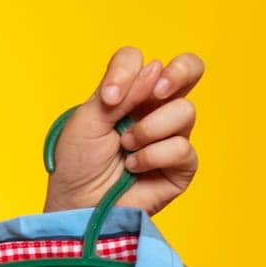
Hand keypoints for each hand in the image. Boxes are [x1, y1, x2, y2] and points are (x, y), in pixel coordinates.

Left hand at [44, 48, 202, 215]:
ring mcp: (171, 136)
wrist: (78, 204)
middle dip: (178, 73)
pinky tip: (134, 168)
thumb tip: (155, 69)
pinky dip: (153, 156)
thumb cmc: (77, 164)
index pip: (142, 62)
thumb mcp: (86, 119)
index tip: (109, 97)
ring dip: (149, 130)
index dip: (129, 71)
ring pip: (185, 110)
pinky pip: (182, 147)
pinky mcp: (181, 166)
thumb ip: (118, 91)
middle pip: (188, 69)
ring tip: (126, 148)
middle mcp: (154, 110)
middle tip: (157, 91)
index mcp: (129, 94)